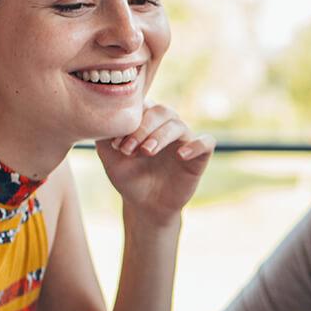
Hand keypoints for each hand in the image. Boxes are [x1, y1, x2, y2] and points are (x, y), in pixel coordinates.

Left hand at [98, 102, 214, 222]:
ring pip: (177, 124)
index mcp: (147, 119)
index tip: (115, 143)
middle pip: (161, 111)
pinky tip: (181, 155)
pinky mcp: (199, 155)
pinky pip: (206, 142)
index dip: (130, 120)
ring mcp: (184, 138)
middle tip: (128, 149)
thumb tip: (104, 118)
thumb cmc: (129, 177)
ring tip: (146, 152)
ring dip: (160, 136)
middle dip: (142, 128)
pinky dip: (196, 145)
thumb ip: (104, 137)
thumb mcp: (110, 158)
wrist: (145, 205)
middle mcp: (167, 124)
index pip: (142, 105)